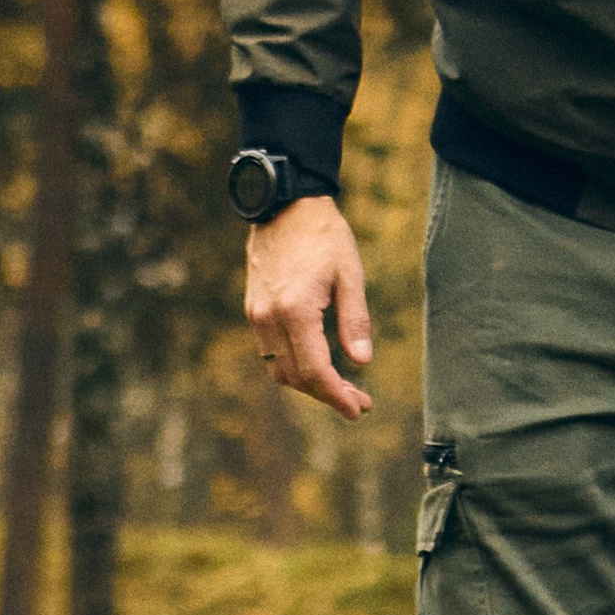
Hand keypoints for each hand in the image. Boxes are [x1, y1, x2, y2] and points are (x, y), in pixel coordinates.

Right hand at [244, 194, 374, 419]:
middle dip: (327, 394)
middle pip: (295, 376)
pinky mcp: (253, 310)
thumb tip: (362, 361)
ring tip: (342, 388)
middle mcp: (268, 318)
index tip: (358, 409)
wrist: (284, 206)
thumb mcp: (350, 274)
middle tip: (359, 402)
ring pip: (279, 369)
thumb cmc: (323, 236)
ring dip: (308, 385)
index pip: (314, 370)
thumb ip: (354, 319)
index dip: (337, 395)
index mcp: (294, 310)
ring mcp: (256, 315)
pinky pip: (270, 352)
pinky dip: (294, 366)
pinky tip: (318, 365)